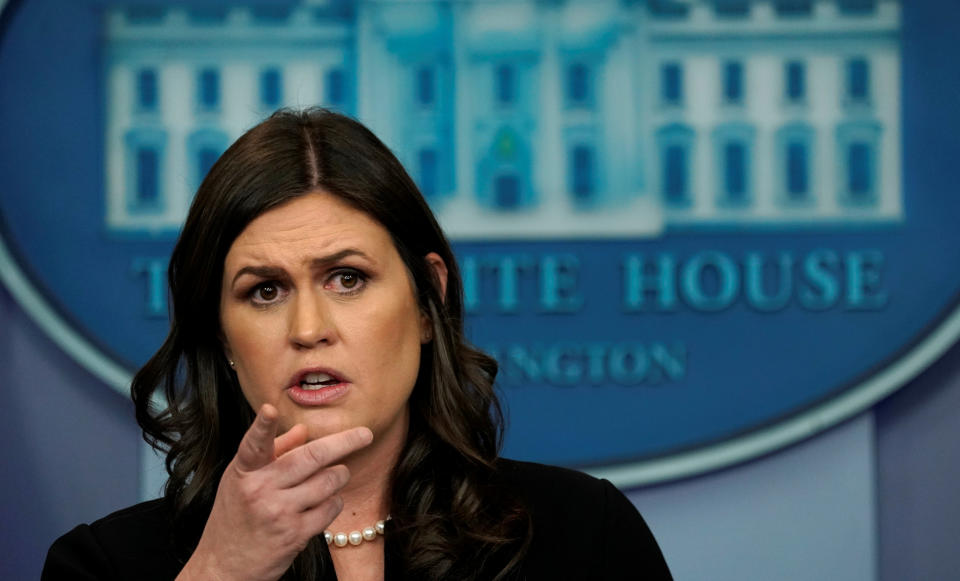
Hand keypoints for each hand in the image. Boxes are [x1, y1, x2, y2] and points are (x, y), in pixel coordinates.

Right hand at [177, 404, 372, 580]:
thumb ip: (273, 452)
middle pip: (311, 457)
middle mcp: (260, 490)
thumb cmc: (235, 516)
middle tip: (365, 434)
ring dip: (340, 475)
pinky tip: (327, 501)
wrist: (223, 566)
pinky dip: (335, 501)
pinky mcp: (294, 534)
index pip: (253, 445)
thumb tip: (303, 430)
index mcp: (244, 471)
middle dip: (345, 442)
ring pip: (328, 481)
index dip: (262, 427)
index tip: (269, 409)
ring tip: (337, 474)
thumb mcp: (243, 480)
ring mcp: (278, 513)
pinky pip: (330, 508)